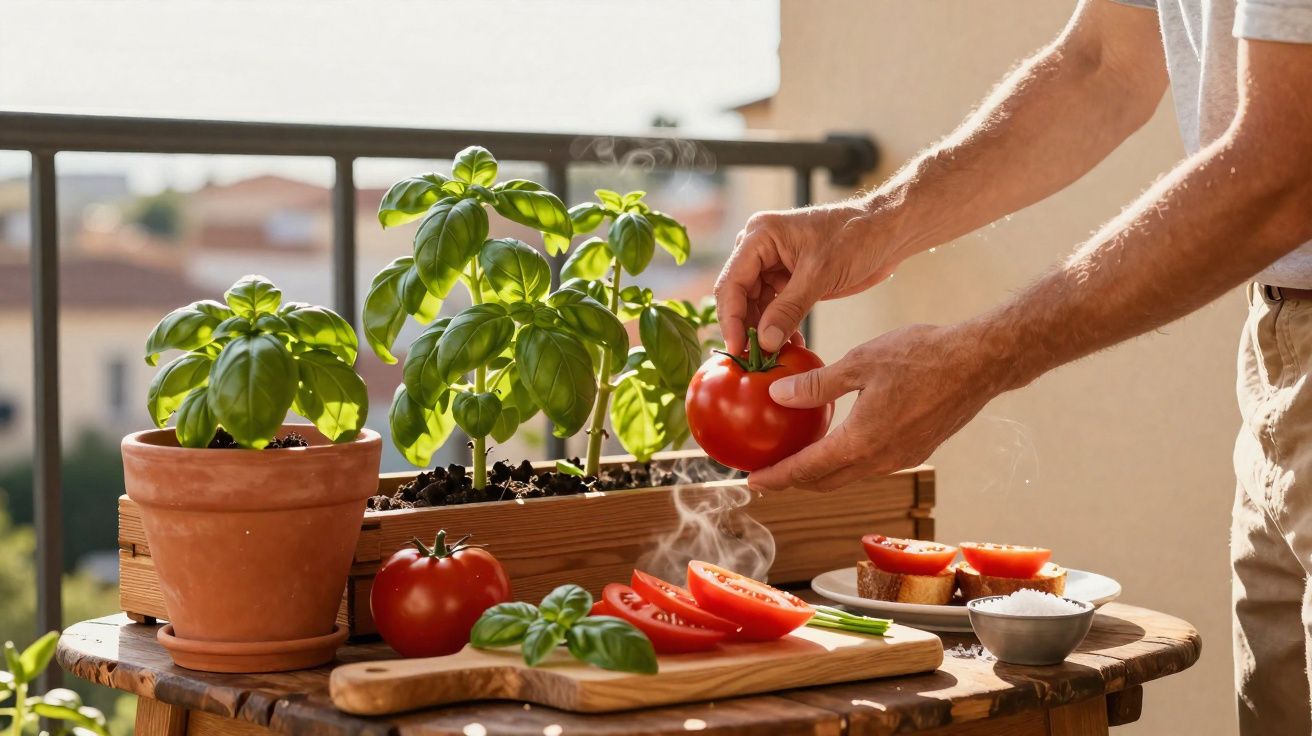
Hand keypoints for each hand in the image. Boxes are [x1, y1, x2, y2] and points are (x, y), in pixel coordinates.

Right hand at [715, 200, 906, 353]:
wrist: (887, 232)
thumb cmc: (856, 237)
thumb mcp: (820, 274)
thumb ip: (788, 309)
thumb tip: (764, 342)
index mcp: (760, 236)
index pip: (732, 283)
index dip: (731, 319)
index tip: (737, 348)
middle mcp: (759, 249)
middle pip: (738, 296)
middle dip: (746, 327)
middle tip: (754, 359)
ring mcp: (773, 265)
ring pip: (755, 306)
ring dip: (763, 331)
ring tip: (775, 355)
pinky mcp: (788, 279)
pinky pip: (774, 308)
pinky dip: (779, 328)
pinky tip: (789, 345)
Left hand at [746, 323, 1014, 490]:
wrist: (980, 362)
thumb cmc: (922, 356)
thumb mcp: (860, 362)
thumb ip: (817, 385)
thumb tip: (778, 395)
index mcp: (862, 442)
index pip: (807, 470)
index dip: (776, 478)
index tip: (750, 482)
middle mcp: (881, 460)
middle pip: (826, 482)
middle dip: (794, 482)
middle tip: (768, 475)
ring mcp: (902, 458)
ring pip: (850, 475)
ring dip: (821, 473)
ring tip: (797, 460)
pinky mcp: (916, 450)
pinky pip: (870, 465)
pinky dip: (846, 461)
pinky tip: (838, 442)